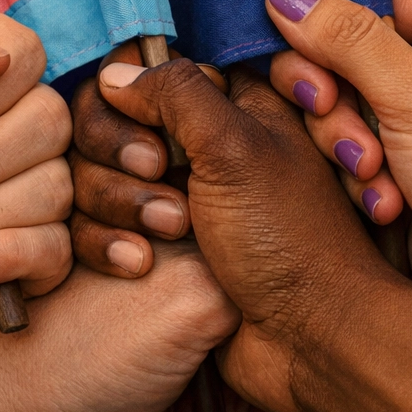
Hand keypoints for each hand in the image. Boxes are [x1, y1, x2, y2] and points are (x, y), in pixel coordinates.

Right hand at [87, 57, 397, 411]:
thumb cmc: (289, 239)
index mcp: (242, 104)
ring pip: (104, 174)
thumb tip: (116, 72)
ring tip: (170, 232)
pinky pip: (102, 226)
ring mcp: (183, 198)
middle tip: (161, 175)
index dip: (139, 94)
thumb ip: (175, 92)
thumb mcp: (236, 145)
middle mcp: (209, 146)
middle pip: (118, 122)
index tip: (152, 127)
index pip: (157, 71)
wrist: (309, 340)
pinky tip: (136, 264)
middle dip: (124, 153)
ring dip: (120, 202)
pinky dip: (106, 241)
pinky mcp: (162, 249)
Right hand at [262, 0, 411, 352]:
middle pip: (349, 54)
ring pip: (343, 112)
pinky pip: (353, 162)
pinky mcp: (405, 181)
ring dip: (345, 144)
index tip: (288, 33)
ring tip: (374, 176)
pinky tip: (384, 208)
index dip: (332, 12)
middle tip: (325, 110)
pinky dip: (359, 183)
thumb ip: (347, 38)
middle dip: (331, 89)